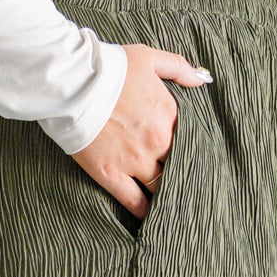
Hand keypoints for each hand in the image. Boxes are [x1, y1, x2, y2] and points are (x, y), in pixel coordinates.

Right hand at [71, 45, 212, 220]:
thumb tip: (204, 80)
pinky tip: (150, 218)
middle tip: (181, 187)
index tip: (189, 161)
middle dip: (178, 175)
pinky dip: (144, 211)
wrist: (73, 82)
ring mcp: (135, 161)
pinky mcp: (111, 175)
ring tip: (168, 205)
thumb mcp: (149, 58)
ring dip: (163, 195)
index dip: (188, 152)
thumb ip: (180, 69)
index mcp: (169, 115)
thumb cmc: (109, 67)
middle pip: (176, 168)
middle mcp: (157, 142)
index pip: (189, 143)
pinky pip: (134, 202)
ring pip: (158, 187)